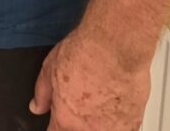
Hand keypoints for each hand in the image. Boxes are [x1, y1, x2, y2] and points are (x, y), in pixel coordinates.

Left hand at [30, 28, 150, 130]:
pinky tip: (115, 103)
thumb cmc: (85, 53)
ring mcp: (112, 130)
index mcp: (65, 120)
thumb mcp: (50, 67)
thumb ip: (42, 93)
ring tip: (99, 100)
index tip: (59, 119)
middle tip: (82, 102)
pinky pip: (122, 128)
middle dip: (77, 122)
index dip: (56, 124)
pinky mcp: (133, 125)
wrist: (115, 46)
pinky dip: (117, 120)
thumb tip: (36, 106)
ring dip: (98, 122)